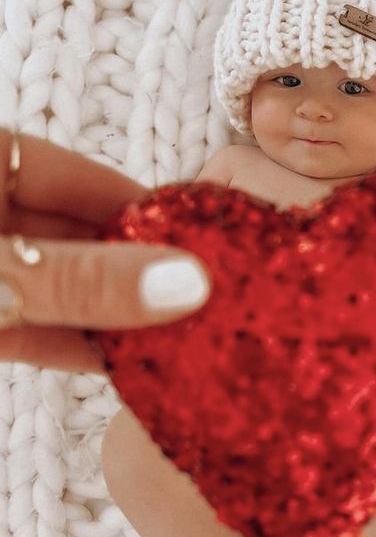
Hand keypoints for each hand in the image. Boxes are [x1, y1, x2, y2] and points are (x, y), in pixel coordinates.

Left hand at [0, 128, 212, 374]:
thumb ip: (81, 281)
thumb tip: (187, 284)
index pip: (77, 174)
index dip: (139, 209)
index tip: (196, 245)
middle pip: (70, 234)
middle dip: (128, 270)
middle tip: (197, 301)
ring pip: (48, 284)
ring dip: (101, 315)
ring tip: (171, 340)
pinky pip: (19, 321)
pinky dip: (59, 339)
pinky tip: (113, 361)